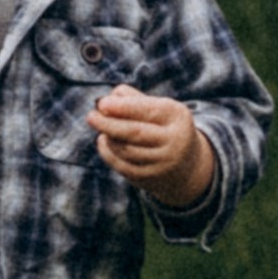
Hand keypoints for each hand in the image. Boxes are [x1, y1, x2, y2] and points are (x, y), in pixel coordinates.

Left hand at [89, 86, 213, 209]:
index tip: (102, 103)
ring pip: (126, 150)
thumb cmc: (164, 126)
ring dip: (108, 137)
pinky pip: (123, 166)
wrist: (186, 165)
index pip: (148, 110)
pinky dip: (108, 152)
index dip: (122, 107)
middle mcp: (175, 141)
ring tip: (99, 126)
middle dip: (109, 124)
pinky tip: (103, 140)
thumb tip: (105, 101)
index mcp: (178, 117)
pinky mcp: (150, 178)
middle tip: (91, 116)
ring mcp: (163, 163)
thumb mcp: (158, 108)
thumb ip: (133, 99)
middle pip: (135, 133)